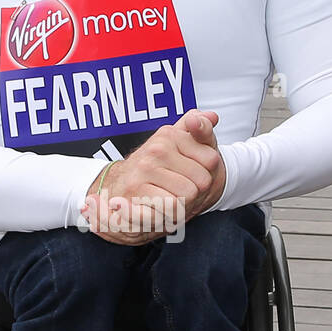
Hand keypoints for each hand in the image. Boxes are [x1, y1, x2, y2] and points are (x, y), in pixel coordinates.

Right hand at [82, 110, 226, 244]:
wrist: (119, 188)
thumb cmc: (157, 168)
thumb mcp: (182, 144)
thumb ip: (200, 129)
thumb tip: (213, 116)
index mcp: (169, 135)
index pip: (212, 160)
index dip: (206, 172)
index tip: (190, 172)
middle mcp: (156, 149)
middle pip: (202, 181)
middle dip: (195, 192)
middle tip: (178, 190)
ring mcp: (144, 170)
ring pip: (188, 196)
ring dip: (183, 205)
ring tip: (169, 199)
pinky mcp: (136, 191)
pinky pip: (171, 208)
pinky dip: (170, 214)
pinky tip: (160, 208)